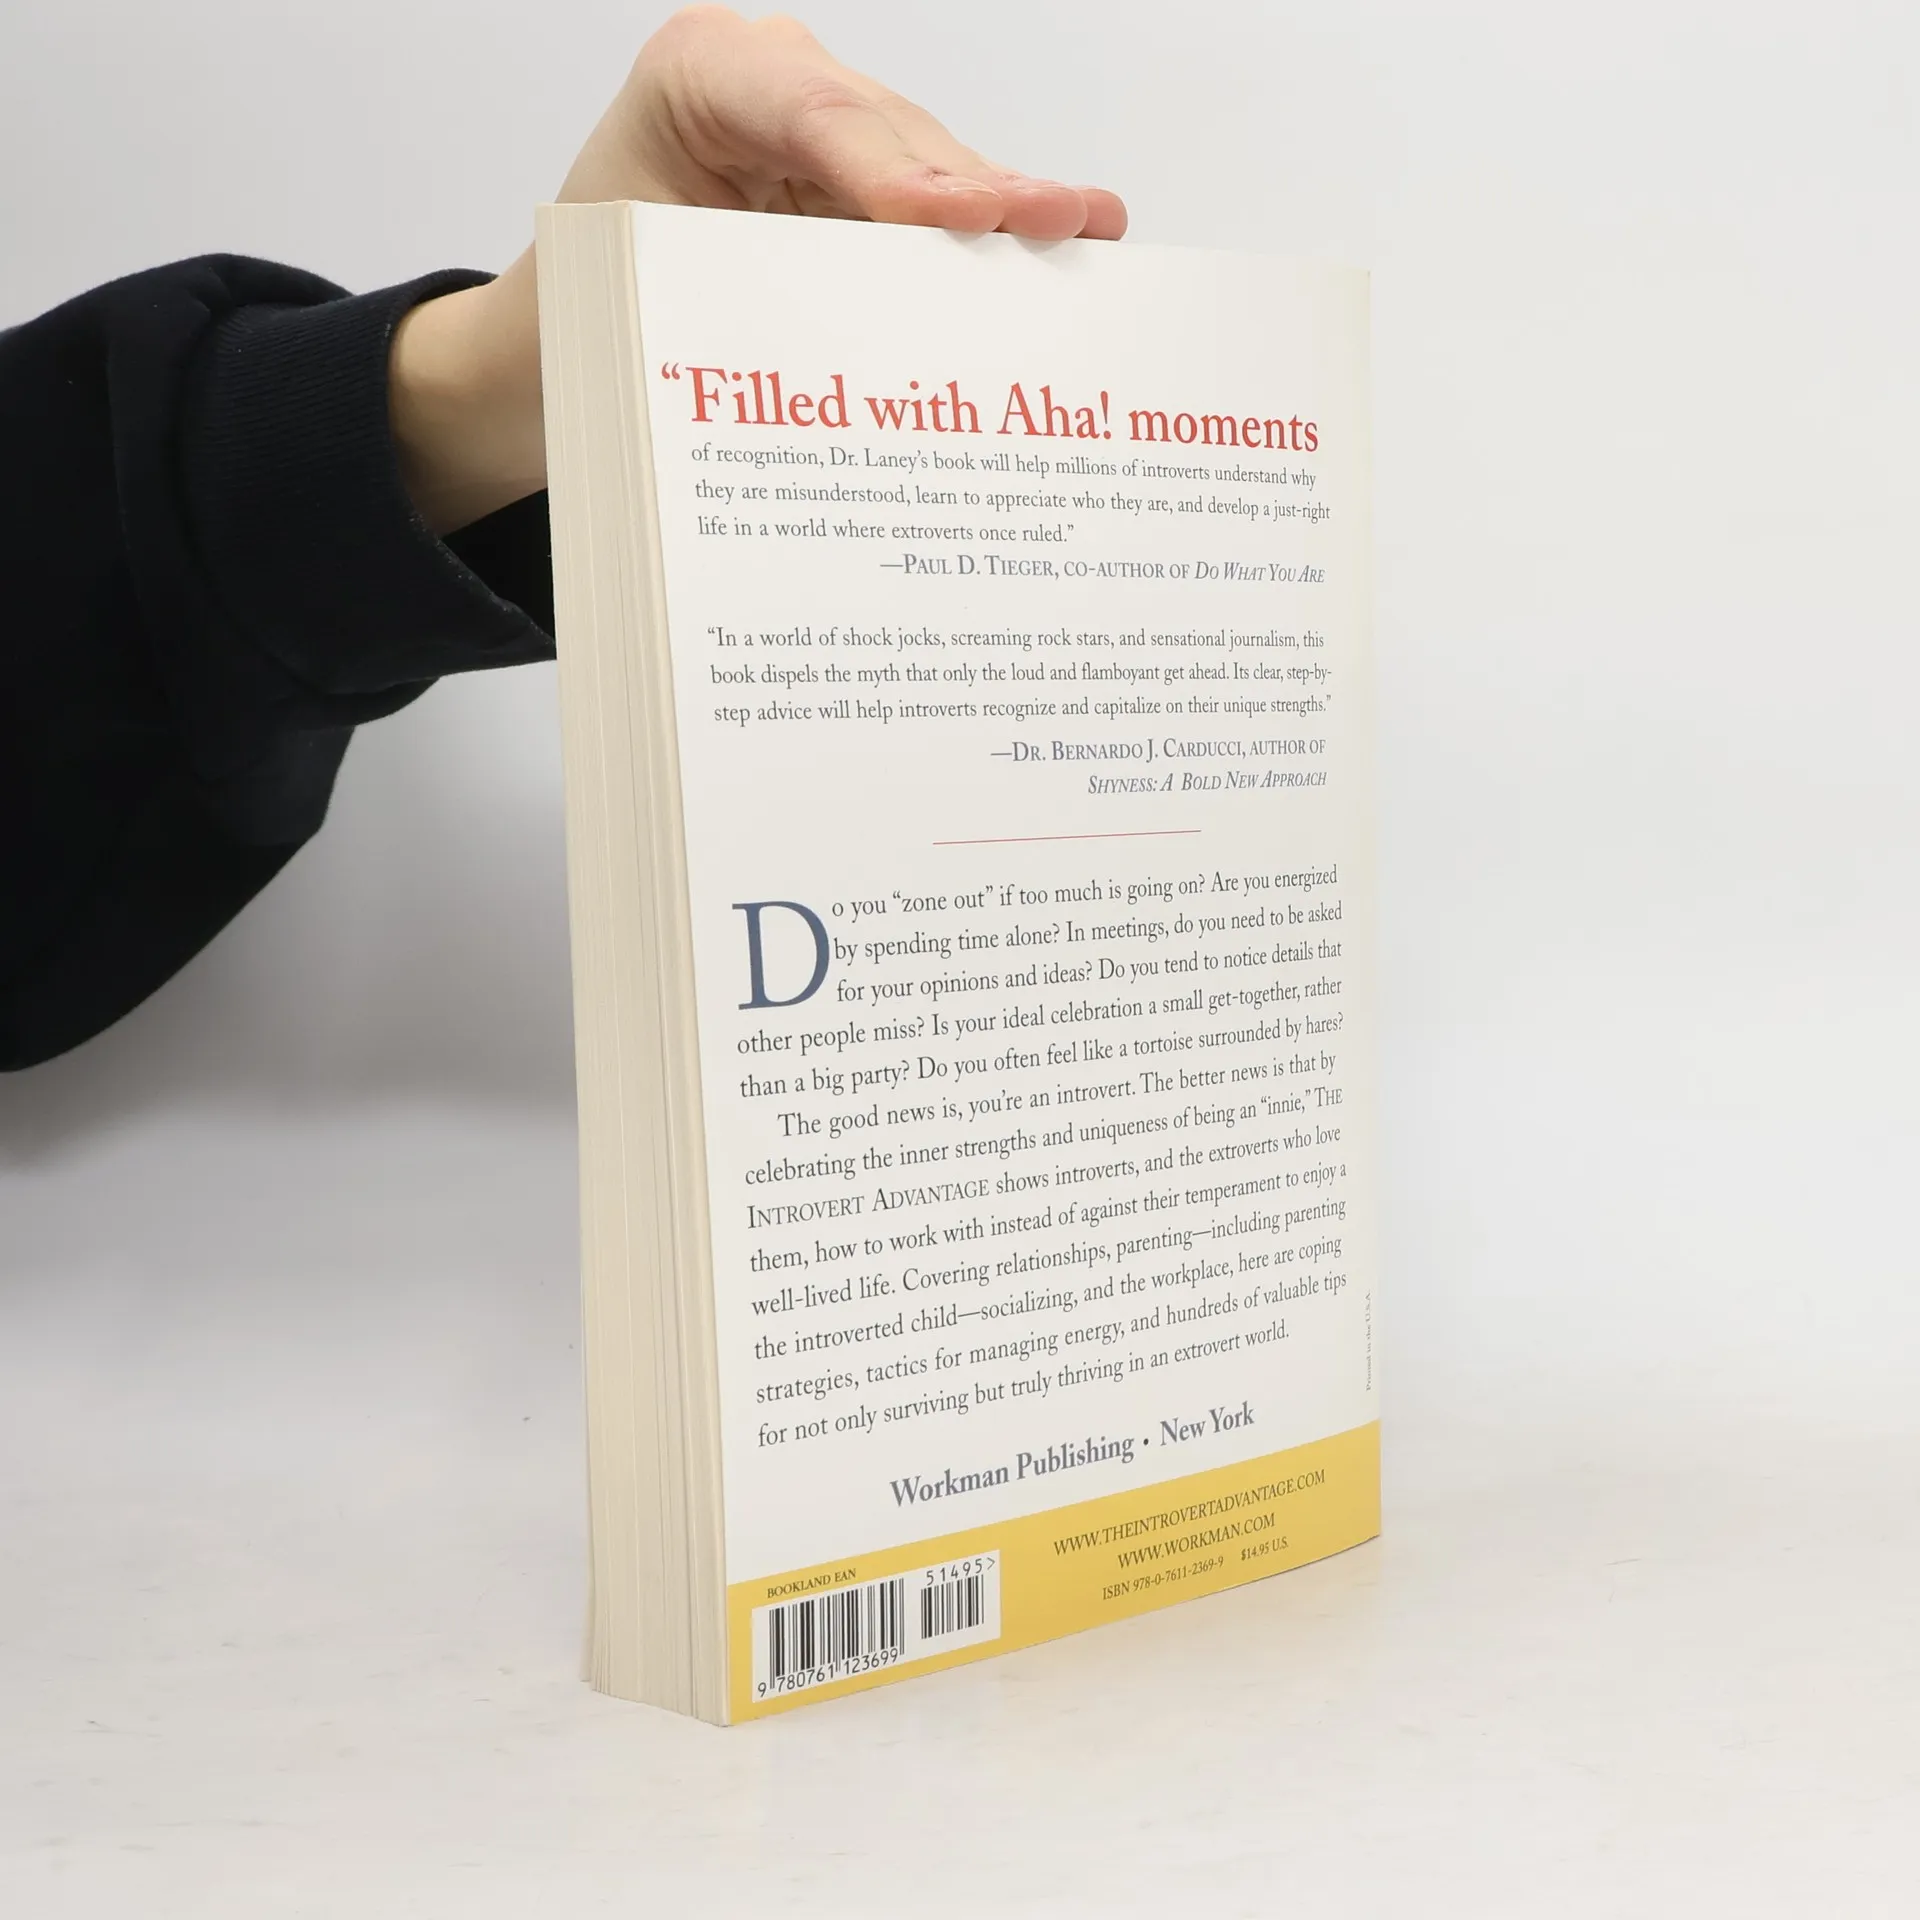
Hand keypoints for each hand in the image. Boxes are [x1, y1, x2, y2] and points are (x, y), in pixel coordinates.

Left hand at [391, 7, 1127, 532]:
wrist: (562, 336)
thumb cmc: (591, 309)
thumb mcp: (650, 291)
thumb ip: (753, 291)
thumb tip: (866, 348)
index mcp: (698, 77)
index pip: (809, 113)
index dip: (893, 169)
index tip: (957, 217)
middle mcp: (771, 79)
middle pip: (892, 135)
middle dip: (973, 191)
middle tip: (1056, 224)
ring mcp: (824, 121)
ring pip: (929, 165)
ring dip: (1005, 212)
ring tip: (1087, 231)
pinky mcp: (857, 176)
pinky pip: (931, 203)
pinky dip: (990, 233)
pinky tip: (1072, 234)